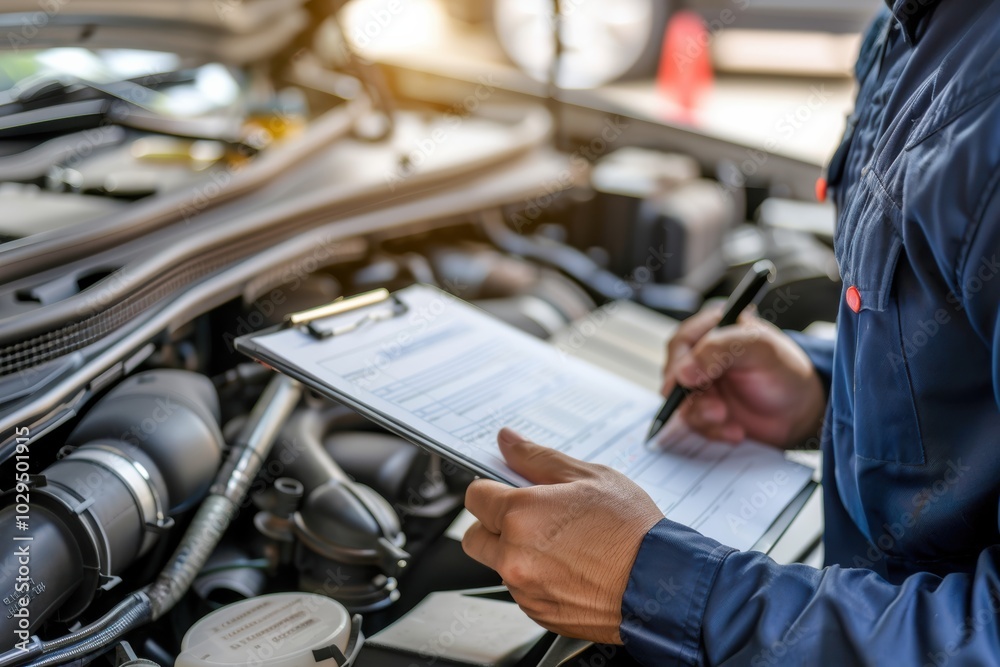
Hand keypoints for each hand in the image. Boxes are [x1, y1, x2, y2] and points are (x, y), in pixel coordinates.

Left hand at [462, 428, 662, 643]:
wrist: (661, 584)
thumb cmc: (631, 531)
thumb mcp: (588, 477)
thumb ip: (537, 458)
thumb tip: (509, 442)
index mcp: (520, 515)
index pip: (474, 497)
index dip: (490, 489)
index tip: (505, 490)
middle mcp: (514, 555)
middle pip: (475, 536)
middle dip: (494, 524)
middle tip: (530, 517)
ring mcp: (525, 588)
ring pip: (499, 564)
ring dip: (516, 553)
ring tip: (561, 544)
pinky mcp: (538, 613)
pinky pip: (521, 590)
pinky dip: (535, 578)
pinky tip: (569, 567)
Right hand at [662, 303, 825, 446]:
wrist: (801, 412)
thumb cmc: (785, 372)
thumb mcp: (759, 349)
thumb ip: (719, 350)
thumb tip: (683, 372)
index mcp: (714, 329)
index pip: (681, 341)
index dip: (679, 363)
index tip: (687, 382)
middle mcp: (702, 356)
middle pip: (674, 373)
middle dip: (693, 396)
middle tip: (717, 409)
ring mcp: (702, 385)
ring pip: (680, 402)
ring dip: (702, 415)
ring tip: (727, 420)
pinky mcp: (704, 410)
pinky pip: (693, 422)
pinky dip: (712, 430)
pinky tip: (735, 431)